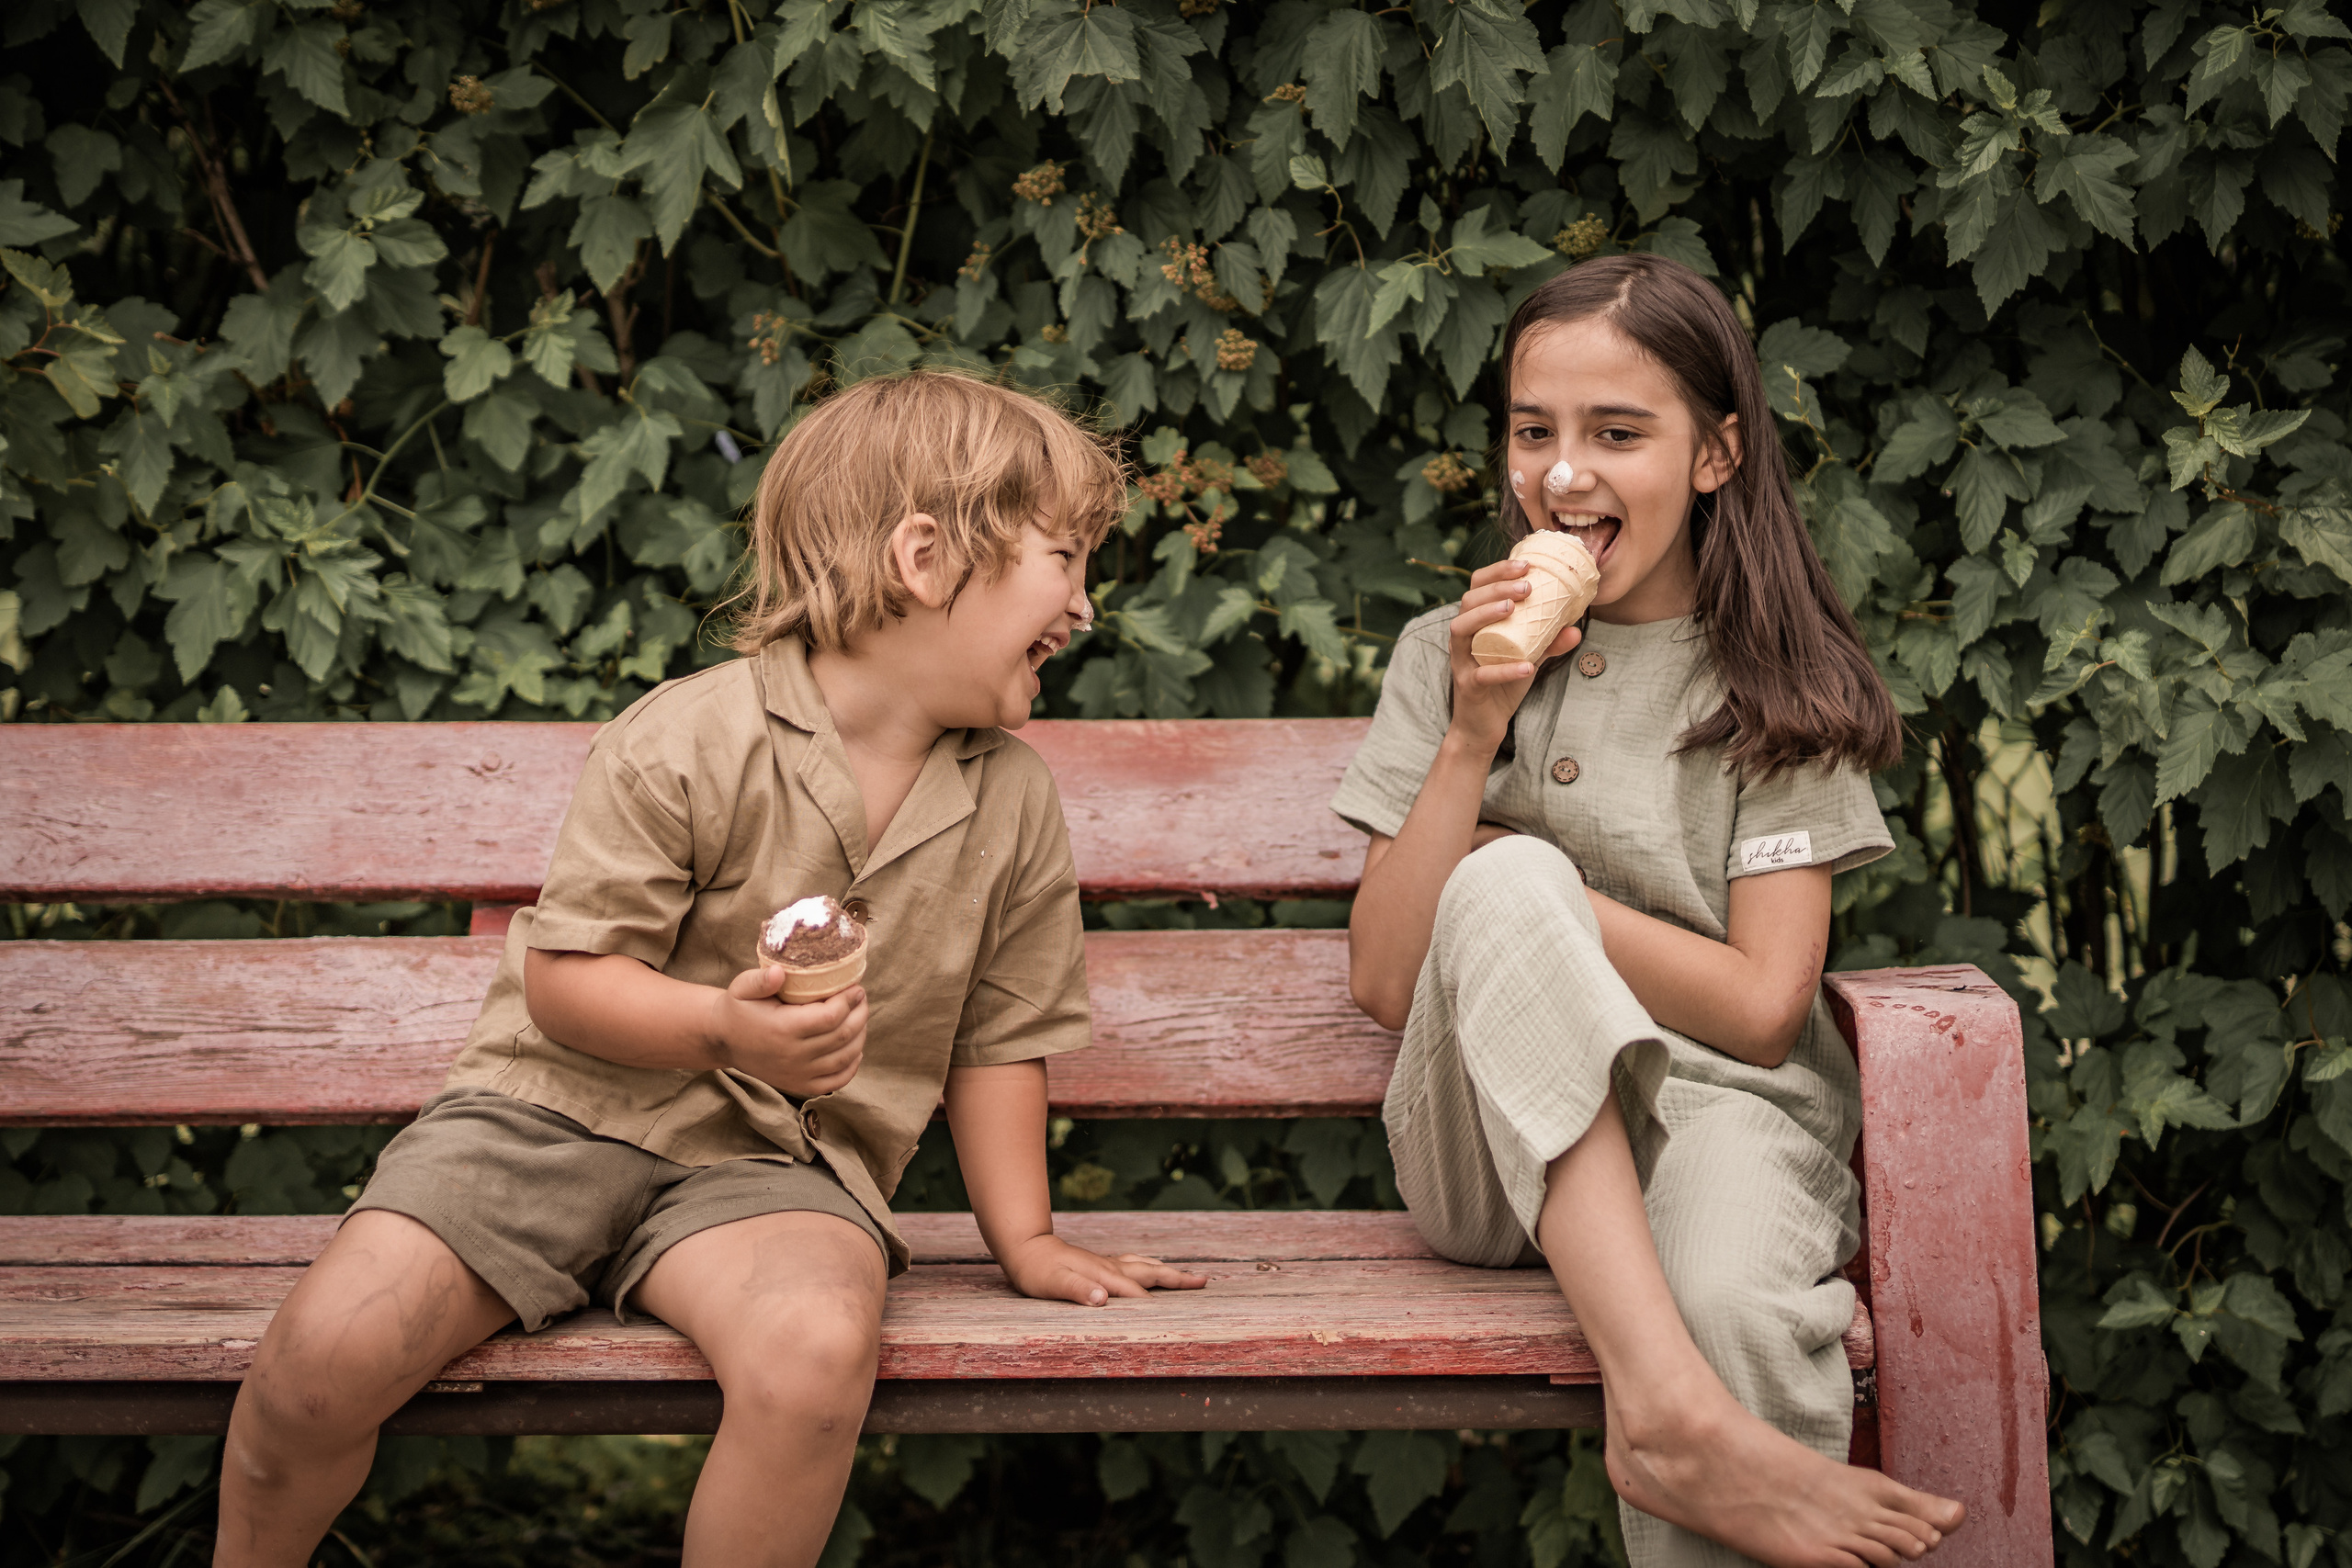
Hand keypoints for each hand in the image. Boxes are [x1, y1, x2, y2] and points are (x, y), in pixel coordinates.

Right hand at [705, 965, 867, 1097]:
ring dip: (860, 1036)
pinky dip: (852, 1066)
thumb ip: (760, 980)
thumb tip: (780, 972)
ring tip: (860, 1017)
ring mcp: (798, 1074)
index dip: (849, 1001)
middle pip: (842, 1036)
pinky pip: (837, 1081)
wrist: (724, 1041)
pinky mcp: (800, 1085)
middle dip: (859, 1014)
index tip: (856, 987)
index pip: (830, 1017)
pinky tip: (855, 1049)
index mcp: (783, 1029)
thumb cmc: (737, 1009)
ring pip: (845, 1058)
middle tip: (861, 998)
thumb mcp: (741, 988)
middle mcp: (793, 1056)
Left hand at [998, 1234, 1207, 1306]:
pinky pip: (1133, 1264)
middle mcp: (1110, 1268)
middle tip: (1203, 1281)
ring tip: (1188, 1275)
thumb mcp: (1052, 1283)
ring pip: (1145, 1266)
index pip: (1137, 1295)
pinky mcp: (1100, 1263)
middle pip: (1151, 1273)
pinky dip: (1149, 1266)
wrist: (1025, 1247)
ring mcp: (1107, 1263)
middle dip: (1178, 1279)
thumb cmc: (1036, 1270)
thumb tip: (1103, 1298)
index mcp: (1104, 1276)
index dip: (1156, 1309)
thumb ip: (1078, 1290)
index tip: (1181, 1321)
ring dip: (1167, 1271)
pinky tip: (1149, 1268)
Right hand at [1446, 558, 1582, 755]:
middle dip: (1496, 588)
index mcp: (1476, 624)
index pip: (1478, 587)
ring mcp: (1461, 661)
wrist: (1483, 725)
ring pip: (1462, 629)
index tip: (1526, 564)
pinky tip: (1527, 666)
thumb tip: (1576, 627)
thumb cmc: (1503, 685)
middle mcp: (1463, 637)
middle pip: (1469, 602)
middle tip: (1527, 586)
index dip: (1497, 572)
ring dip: (1487, 614)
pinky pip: (1481, 675)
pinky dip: (1504, 670)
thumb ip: (1549, 642)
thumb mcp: (1530, 658)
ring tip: (1513, 608)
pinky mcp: (1467, 686)